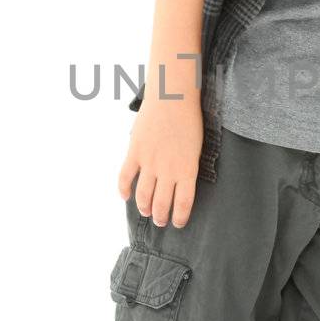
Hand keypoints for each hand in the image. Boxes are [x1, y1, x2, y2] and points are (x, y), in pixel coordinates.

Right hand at [118, 96, 202, 227]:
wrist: (173, 98)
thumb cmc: (189, 119)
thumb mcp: (196, 148)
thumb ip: (186, 166)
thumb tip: (178, 180)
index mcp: (187, 170)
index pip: (184, 203)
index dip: (180, 217)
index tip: (178, 223)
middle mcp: (168, 171)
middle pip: (162, 203)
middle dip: (161, 216)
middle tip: (160, 222)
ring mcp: (150, 162)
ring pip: (144, 195)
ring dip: (144, 208)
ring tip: (146, 213)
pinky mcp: (135, 152)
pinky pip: (125, 176)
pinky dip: (123, 189)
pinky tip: (125, 196)